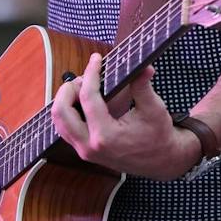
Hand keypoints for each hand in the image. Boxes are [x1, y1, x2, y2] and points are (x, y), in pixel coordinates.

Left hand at [50, 53, 200, 180]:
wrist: (161, 161)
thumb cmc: (159, 135)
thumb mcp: (153, 109)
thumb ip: (143, 86)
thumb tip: (143, 66)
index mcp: (106, 136)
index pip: (88, 97)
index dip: (91, 73)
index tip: (96, 59)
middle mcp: (90, 146)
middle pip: (61, 111)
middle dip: (69, 89)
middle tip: (84, 77)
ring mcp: (85, 151)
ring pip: (59, 122)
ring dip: (66, 100)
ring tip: (83, 87)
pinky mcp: (85, 151)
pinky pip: (66, 129)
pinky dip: (69, 112)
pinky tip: (83, 100)